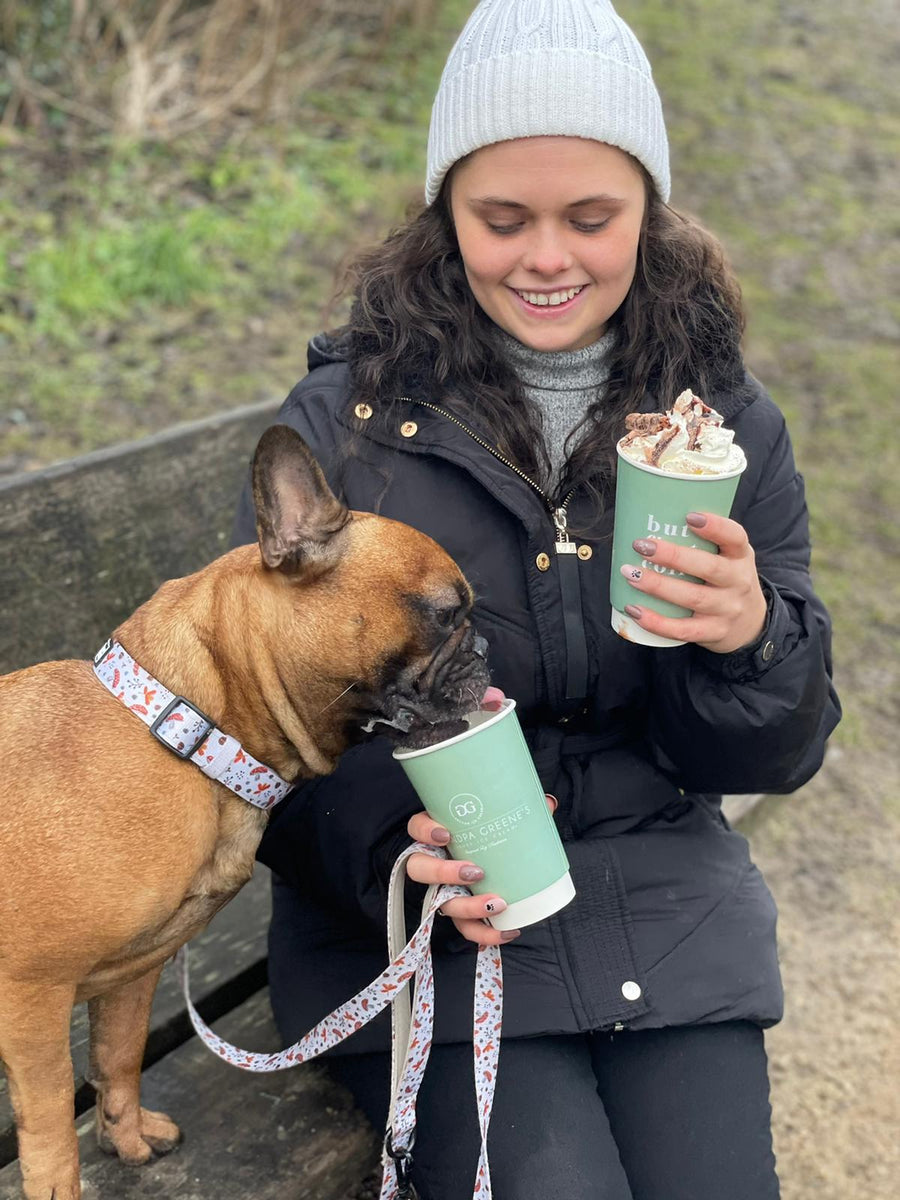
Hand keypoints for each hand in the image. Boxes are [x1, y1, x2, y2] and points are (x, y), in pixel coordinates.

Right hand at [406, 794, 558, 946]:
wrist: (487, 863)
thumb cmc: (485, 837)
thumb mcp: (494, 822)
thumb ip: (517, 811)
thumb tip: (548, 802)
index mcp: (436, 835)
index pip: (416, 828)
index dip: (424, 831)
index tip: (445, 834)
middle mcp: (432, 863)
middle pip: (420, 870)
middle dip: (444, 873)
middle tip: (475, 872)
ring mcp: (441, 890)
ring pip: (441, 902)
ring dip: (468, 907)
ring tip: (497, 904)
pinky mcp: (457, 913)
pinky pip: (465, 928)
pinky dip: (485, 933)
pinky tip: (508, 930)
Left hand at [619, 511, 766, 652]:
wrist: (751, 625)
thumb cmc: (727, 581)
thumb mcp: (730, 557)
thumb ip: (704, 542)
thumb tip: (653, 519)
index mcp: (741, 556)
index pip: (735, 537)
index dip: (715, 527)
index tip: (689, 517)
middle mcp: (738, 582)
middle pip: (708, 568)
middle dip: (673, 556)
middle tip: (641, 545)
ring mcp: (727, 610)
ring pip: (692, 597)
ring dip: (657, 585)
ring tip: (630, 573)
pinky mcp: (714, 632)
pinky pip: (683, 629)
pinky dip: (656, 621)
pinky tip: (634, 609)